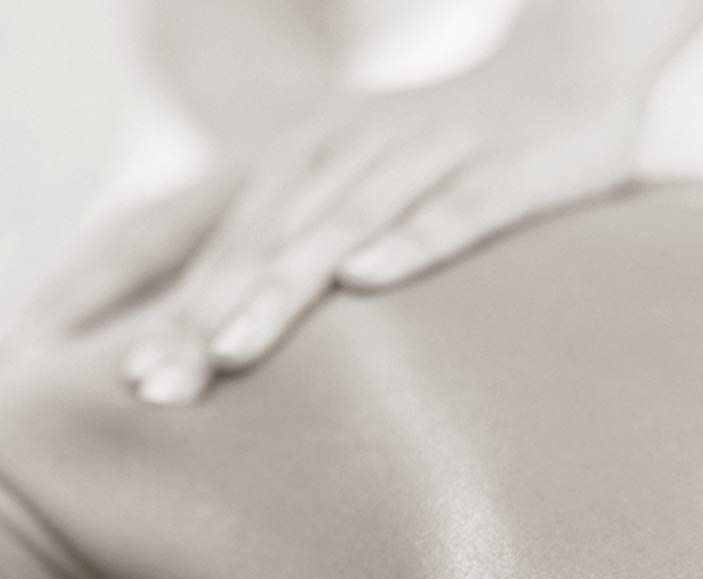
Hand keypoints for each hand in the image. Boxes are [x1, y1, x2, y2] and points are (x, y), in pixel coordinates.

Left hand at [117, 67, 646, 404]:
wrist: (571, 63)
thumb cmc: (443, 154)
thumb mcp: (352, 190)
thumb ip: (293, 257)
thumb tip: (218, 346)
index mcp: (302, 161)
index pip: (225, 251)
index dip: (175, 316)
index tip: (132, 386)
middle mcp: (348, 151)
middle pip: (263, 246)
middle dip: (203, 319)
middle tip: (157, 391)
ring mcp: (424, 154)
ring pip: (339, 228)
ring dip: (282, 291)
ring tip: (231, 352)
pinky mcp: (503, 165)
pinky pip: (450, 208)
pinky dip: (408, 243)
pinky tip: (367, 281)